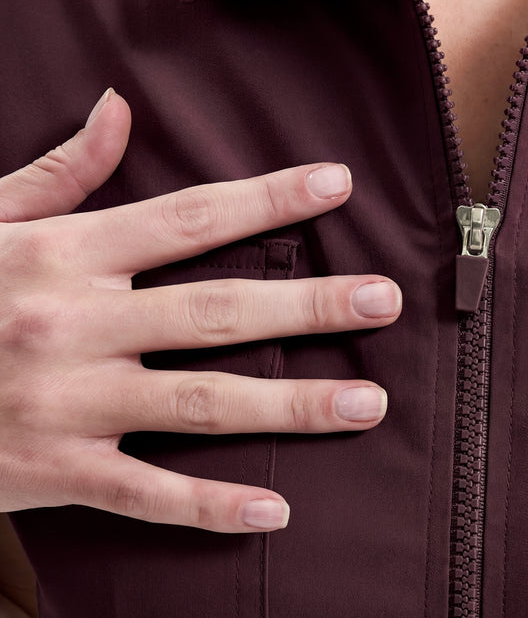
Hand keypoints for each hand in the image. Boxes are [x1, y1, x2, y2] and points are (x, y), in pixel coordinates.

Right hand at [0, 90, 399, 532]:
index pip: (190, 218)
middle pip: (217, 310)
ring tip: (367, 403)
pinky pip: (143, 493)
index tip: (338, 185)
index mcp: (68, 255)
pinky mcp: (53, 471)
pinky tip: (274, 509)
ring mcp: (69, 403)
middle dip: (308, 304)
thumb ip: (60, 172)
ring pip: (201, 402)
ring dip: (291, 404)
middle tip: (383, 300)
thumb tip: (117, 108)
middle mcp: (77, 325)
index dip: (268, 198)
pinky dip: (208, 505)